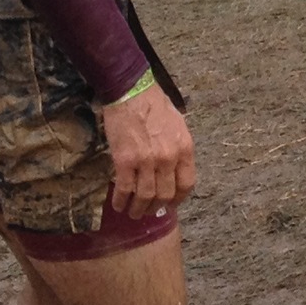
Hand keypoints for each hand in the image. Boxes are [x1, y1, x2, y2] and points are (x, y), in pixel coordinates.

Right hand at [99, 84, 195, 215]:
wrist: (131, 92)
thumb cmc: (154, 105)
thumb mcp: (178, 126)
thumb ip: (178, 149)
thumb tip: (174, 170)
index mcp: (184, 148)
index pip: (187, 184)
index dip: (178, 199)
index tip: (170, 205)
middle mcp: (168, 157)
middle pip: (165, 195)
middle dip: (156, 207)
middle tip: (148, 211)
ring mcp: (147, 161)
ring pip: (145, 196)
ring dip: (138, 209)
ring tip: (134, 212)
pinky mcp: (125, 160)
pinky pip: (124, 188)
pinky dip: (121, 200)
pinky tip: (118, 205)